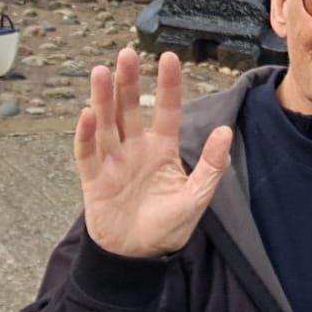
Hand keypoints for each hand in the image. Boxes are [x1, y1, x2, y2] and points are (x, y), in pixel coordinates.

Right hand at [74, 48, 231, 258]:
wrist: (138, 257)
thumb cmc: (168, 227)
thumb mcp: (197, 197)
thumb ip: (211, 165)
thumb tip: (226, 131)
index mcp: (161, 149)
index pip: (165, 110)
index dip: (167, 85)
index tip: (169, 57)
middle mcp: (135, 149)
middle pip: (129, 109)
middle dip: (128, 82)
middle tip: (127, 54)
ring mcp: (112, 161)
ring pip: (106, 123)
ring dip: (103, 98)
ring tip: (101, 72)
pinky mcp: (93, 179)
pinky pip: (87, 152)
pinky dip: (85, 134)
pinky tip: (87, 113)